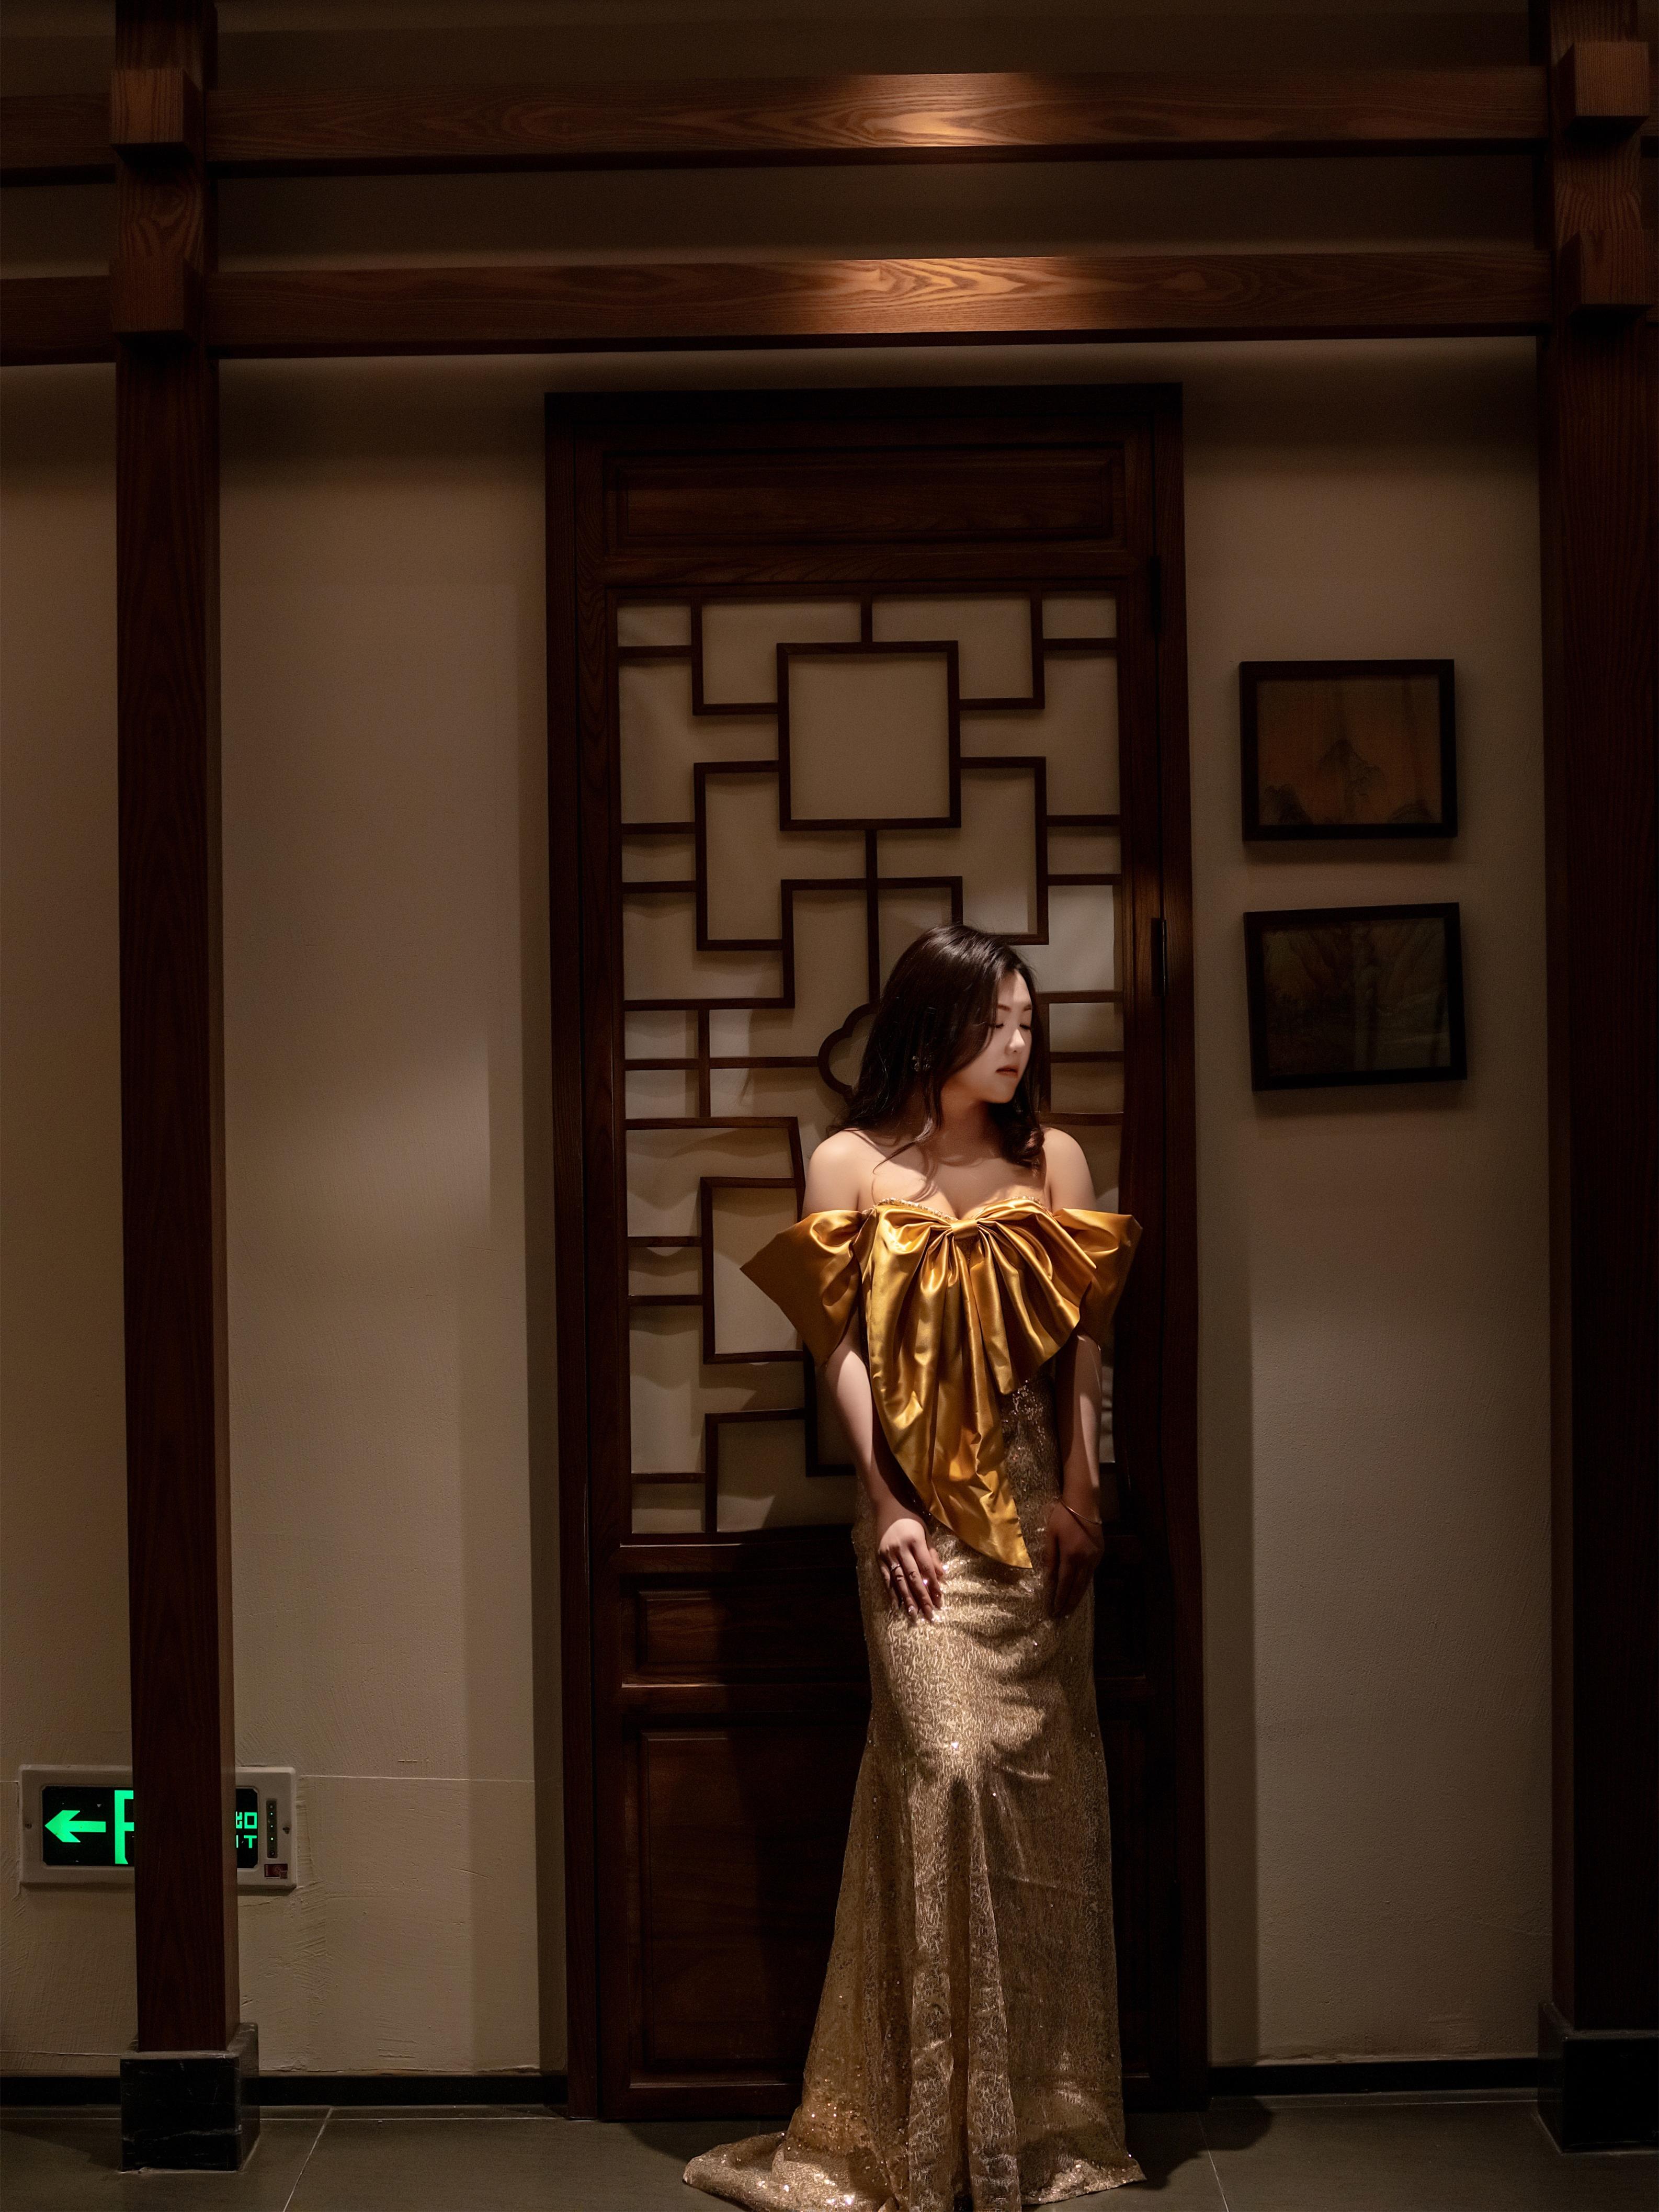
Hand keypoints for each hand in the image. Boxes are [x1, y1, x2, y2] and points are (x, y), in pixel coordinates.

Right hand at [875, 1507, 943, 1620]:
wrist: (887, 1506)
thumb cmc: (910, 1518)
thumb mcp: (925, 1532)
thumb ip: (932, 1554)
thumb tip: (941, 1574)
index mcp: (915, 1541)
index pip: (926, 1568)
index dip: (933, 1585)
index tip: (940, 1600)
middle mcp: (901, 1549)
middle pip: (914, 1577)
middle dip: (923, 1597)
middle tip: (929, 1614)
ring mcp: (888, 1554)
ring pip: (899, 1581)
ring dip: (908, 1599)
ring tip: (914, 1614)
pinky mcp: (879, 1557)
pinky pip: (886, 1578)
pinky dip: (891, 1592)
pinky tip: (897, 1605)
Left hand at [1043, 1498, 1103, 1618]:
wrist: (1084, 1501)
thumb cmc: (1063, 1515)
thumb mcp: (1051, 1534)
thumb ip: (1050, 1557)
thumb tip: (1048, 1577)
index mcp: (1071, 1555)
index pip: (1064, 1583)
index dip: (1059, 1598)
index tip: (1053, 1610)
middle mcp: (1085, 1560)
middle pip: (1077, 1588)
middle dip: (1069, 1603)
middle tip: (1061, 1615)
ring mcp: (1095, 1557)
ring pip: (1086, 1582)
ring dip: (1077, 1596)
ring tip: (1070, 1608)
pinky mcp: (1100, 1553)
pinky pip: (1091, 1573)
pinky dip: (1084, 1584)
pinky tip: (1079, 1589)